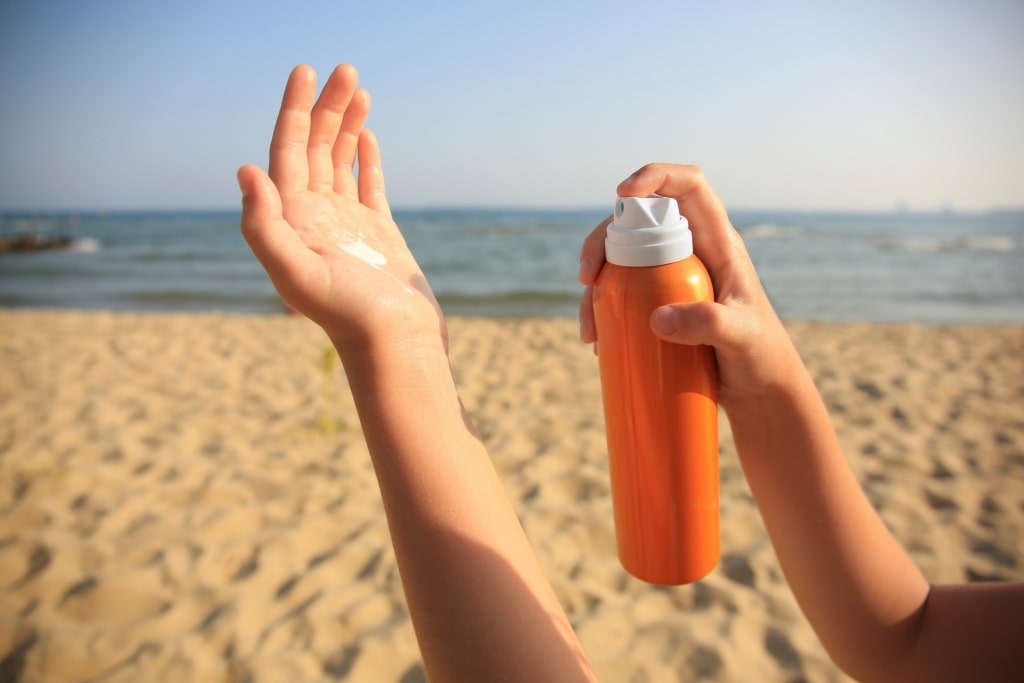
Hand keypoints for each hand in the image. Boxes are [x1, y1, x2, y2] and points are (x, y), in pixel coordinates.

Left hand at [238, 65, 442, 349]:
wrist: (394, 344)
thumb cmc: (348, 314)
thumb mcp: (296, 272)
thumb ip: (264, 225)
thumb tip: (245, 170)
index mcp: (292, 220)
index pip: (287, 151)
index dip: (294, 110)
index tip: (305, 72)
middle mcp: (314, 217)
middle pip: (315, 148)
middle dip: (328, 107)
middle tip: (345, 68)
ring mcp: (346, 224)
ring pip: (341, 161)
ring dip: (346, 124)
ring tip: (358, 89)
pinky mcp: (377, 233)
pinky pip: (367, 185)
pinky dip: (366, 158)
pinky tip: (365, 136)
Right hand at [578, 164, 798, 411]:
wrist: (760, 391)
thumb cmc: (761, 357)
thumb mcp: (741, 338)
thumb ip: (708, 324)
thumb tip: (657, 318)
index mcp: (718, 242)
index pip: (689, 188)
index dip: (656, 177)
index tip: (623, 193)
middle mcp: (691, 252)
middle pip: (638, 222)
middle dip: (602, 242)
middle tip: (587, 279)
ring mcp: (672, 277)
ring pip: (621, 259)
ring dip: (595, 286)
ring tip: (589, 329)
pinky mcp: (659, 304)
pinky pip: (622, 294)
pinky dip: (602, 311)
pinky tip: (597, 340)